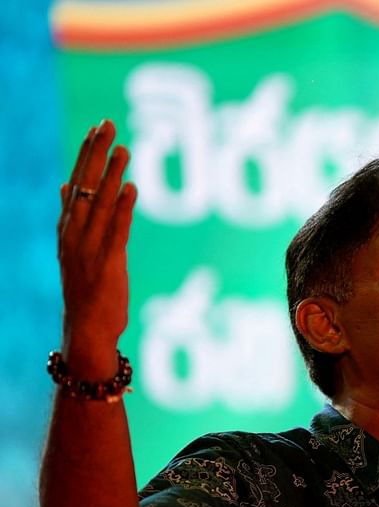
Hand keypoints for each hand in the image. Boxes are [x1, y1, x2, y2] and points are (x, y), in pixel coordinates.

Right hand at [57, 120, 136, 377]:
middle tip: (108, 124)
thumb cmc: (85, 288)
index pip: (76, 183)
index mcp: (68, 228)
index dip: (87, 155)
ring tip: (123, 148)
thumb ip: (72, 216)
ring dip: (112, 175)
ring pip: (101, 204)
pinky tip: (131, 187)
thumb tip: (66, 187)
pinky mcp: (107, 262)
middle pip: (85, 186)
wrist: (86, 329)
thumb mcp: (74, 248)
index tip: (96, 129)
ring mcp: (89, 248)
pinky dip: (123, 208)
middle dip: (96, 154)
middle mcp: (74, 234)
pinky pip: (116, 230)